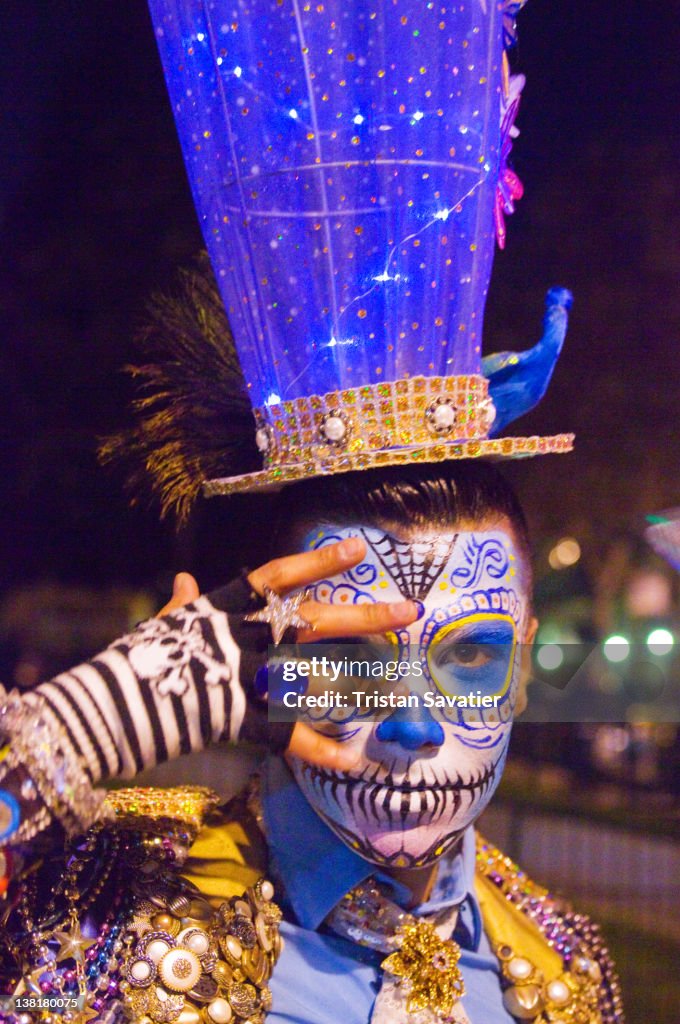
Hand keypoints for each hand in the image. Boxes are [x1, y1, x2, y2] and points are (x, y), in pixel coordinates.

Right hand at [160, 540, 418, 771]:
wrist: (108, 706)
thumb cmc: (135, 658)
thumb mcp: (162, 623)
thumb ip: (184, 603)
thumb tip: (187, 579)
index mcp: (224, 606)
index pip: (278, 576)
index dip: (319, 561)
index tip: (358, 549)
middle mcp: (244, 635)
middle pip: (314, 620)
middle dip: (364, 614)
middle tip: (408, 611)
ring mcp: (246, 677)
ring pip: (314, 675)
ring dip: (357, 681)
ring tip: (397, 684)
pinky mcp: (240, 719)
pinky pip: (289, 737)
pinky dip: (319, 751)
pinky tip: (352, 762)